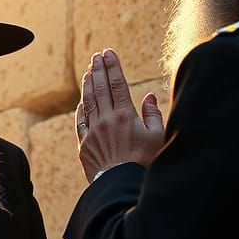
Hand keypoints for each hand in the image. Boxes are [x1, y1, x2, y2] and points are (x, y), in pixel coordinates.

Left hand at [75, 49, 164, 182]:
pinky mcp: (84, 145)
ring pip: (88, 102)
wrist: (121, 186)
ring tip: (88, 71)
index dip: (113, 66)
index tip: (109, 53)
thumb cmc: (145, 163)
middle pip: (100, 88)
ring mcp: (93, 132)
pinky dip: (81, 109)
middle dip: (98, 69)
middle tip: (97, 56)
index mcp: (125, 115)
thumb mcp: (157, 137)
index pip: (117, 84)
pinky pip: (80, 122)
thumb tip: (148, 96)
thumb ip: (153, 115)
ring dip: (88, 85)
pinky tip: (82, 102)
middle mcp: (106, 120)